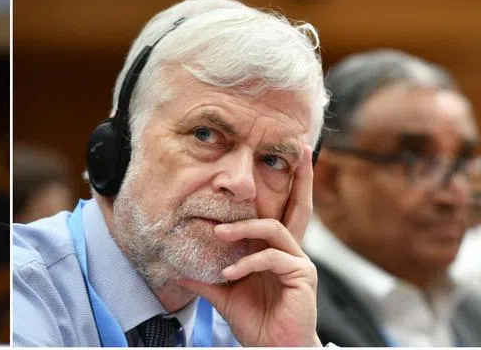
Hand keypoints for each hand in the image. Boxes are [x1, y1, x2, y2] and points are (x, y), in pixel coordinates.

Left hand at [179, 144, 319, 346]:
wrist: (272, 349)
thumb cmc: (256, 322)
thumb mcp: (225, 294)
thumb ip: (207, 277)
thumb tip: (177, 267)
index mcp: (275, 249)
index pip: (282, 211)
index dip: (288, 185)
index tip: (287, 157)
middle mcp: (291, 250)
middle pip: (299, 206)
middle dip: (301, 177)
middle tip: (301, 149)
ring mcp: (299, 262)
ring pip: (272, 229)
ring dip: (242, 228)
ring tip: (217, 235)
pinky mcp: (302, 276)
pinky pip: (271, 258)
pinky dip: (246, 262)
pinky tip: (230, 274)